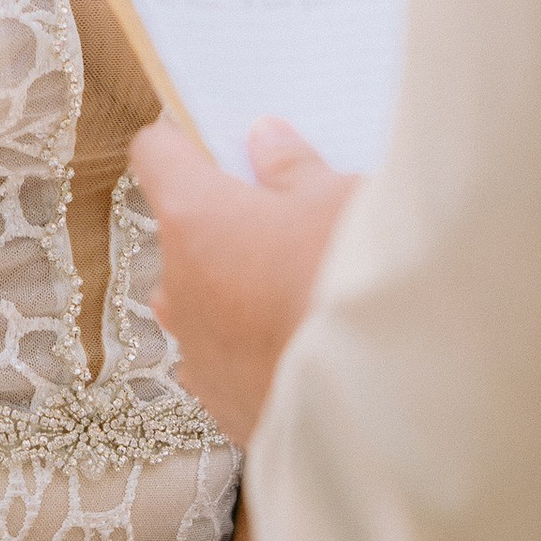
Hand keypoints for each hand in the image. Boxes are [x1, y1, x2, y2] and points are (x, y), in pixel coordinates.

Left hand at [130, 115, 353, 441]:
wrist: (386, 397)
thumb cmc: (356, 279)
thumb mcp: (338, 199)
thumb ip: (292, 166)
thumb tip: (264, 137)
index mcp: (193, 217)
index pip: (155, 154)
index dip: (181, 143)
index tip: (211, 142)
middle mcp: (176, 284)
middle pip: (183, 235)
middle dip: (225, 226)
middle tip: (285, 226)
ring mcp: (193, 350)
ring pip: (200, 301)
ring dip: (234, 292)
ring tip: (299, 294)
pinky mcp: (220, 402)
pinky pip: (224, 359)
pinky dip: (251, 349)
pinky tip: (301, 346)